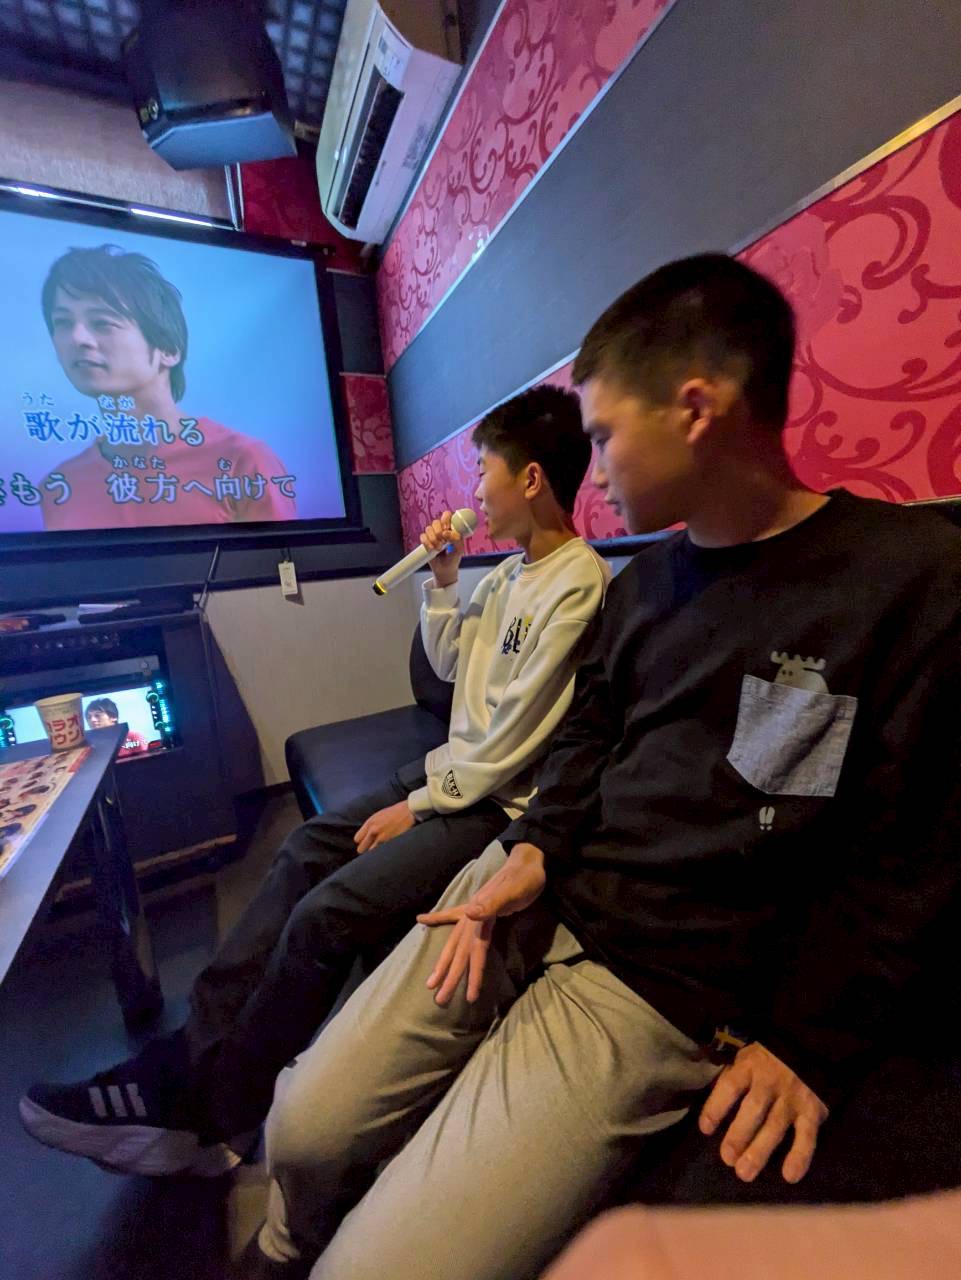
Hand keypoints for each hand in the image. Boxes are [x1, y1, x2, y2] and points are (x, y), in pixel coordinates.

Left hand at [353, 800, 415, 853]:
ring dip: (374, 854)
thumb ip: (371, 826)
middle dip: (366, 850)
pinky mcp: (390, 843)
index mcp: (370, 822)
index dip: (362, 842)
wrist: (409, 811)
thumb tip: (366, 836)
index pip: (357, 839)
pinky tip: (387, 852)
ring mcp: (382, 838)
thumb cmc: (396, 813)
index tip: (368, 843)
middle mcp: (373, 830)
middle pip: (361, 849)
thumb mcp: (379, 816)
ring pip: (370, 853)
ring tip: (380, 852)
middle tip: (374, 849)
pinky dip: (383, 854)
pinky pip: (381, 854)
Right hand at [416, 843, 545, 1004]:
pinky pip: (451, 916)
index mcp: (479, 917)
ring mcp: (471, 912)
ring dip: (444, 963)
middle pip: (459, 952)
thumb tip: (469, 914)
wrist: (528, 860)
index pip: (474, 952)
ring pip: (455, 943)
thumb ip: (491, 903)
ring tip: (431, 982)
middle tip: (439, 1001)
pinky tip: (422, 921)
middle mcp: (471, 917)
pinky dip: (436, 918)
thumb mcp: (512, 891)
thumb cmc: (523, 879)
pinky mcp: (476, 906)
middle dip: (450, 977)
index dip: (472, 975)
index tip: (469, 997)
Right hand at [421, 511, 464, 587]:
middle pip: (436, 521)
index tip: (447, 528)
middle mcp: (441, 530)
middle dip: (439, 531)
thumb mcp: (460, 549)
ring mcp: (432, 535)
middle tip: (444, 541)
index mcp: (451, 529)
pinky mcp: (425, 541)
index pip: (447, 516)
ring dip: (433, 539)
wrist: (444, 570)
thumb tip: (447, 533)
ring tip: (439, 548)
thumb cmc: (454, 558)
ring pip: (429, 528)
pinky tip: (432, 549)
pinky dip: (427, 543)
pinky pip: (422, 536)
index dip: (446, 520)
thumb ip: (457, 539)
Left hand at [699, 1041, 828, 1183]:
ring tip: (745, 1173)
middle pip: (753, 1110)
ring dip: (760, 1151)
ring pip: (775, 1126)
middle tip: (728, 1159)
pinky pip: (807, 1136)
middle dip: (739, 1135)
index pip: (730, 1086)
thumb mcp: (746, 1056)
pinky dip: (800, 1156)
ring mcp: (792, 1097)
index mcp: (749, 1066)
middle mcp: (770, 1082)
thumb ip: (732, 1077)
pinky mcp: (813, 1110)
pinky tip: (790, 1176)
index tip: (705, 1129)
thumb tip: (711, 1107)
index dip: (716, 1107)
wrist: (810, 1047)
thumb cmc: (768, 1058)